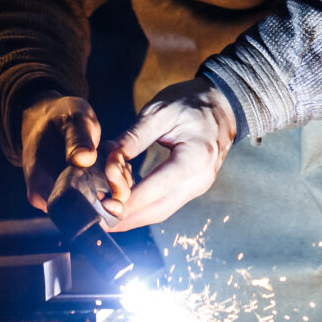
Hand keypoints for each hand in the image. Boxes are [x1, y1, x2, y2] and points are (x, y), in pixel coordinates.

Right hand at [19, 93, 128, 211]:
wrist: (44, 119)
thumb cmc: (56, 117)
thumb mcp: (70, 119)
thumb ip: (77, 138)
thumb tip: (85, 159)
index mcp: (42, 183)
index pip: (75, 210)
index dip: (103, 202)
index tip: (116, 173)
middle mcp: (51, 198)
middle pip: (92, 212)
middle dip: (115, 188)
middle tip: (118, 159)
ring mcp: (64, 197)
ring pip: (100, 205)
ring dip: (117, 184)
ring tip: (115, 156)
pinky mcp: (76, 193)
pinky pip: (101, 196)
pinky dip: (114, 182)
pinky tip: (115, 162)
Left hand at [101, 78, 237, 230]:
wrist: (223, 104)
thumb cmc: (192, 103)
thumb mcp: (160, 111)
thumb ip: (133, 138)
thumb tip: (106, 159)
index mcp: (195, 157)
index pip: (157, 187)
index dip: (128, 200)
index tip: (102, 204)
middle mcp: (200, 179)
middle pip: (159, 210)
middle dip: (127, 218)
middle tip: (98, 219)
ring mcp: (198, 186)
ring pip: (161, 211)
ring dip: (133, 216)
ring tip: (105, 215)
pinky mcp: (193, 188)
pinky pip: (166, 204)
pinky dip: (144, 206)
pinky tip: (124, 202)